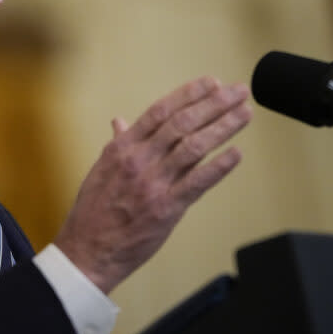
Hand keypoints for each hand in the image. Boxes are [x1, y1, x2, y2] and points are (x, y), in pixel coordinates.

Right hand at [53, 77, 250, 293]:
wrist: (87, 251)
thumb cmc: (92, 212)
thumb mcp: (100, 169)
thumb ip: (117, 143)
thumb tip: (120, 121)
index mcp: (122, 148)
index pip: (161, 111)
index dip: (189, 94)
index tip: (212, 82)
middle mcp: (139, 160)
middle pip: (182, 123)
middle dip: (215, 104)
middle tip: (239, 91)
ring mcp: (153, 184)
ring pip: (194, 147)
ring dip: (223, 127)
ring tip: (245, 113)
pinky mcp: (166, 209)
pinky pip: (197, 183)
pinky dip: (219, 166)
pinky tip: (237, 153)